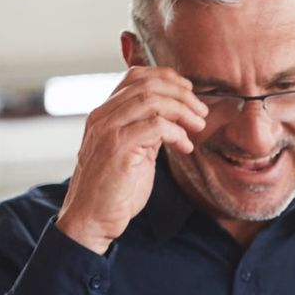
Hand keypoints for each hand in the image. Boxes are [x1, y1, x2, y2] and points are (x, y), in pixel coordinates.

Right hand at [56, 67, 209, 254]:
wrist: (93, 217)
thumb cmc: (115, 190)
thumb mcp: (134, 153)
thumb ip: (147, 133)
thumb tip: (173, 122)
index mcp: (106, 113)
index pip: (135, 77)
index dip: (166, 78)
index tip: (190, 91)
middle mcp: (103, 116)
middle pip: (146, 85)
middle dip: (181, 94)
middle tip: (202, 112)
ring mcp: (109, 130)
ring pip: (151, 101)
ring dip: (183, 110)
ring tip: (199, 125)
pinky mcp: (119, 148)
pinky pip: (154, 127)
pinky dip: (177, 133)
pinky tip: (185, 147)